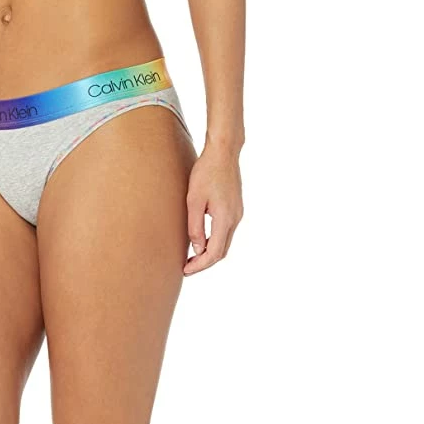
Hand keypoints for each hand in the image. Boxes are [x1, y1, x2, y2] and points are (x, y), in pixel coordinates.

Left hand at [184, 145, 242, 275]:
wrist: (223, 152)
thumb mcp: (193, 200)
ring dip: (209, 253)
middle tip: (186, 268)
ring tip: (192, 258)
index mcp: (225, 219)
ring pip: (224, 243)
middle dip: (204, 263)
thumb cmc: (206, 173)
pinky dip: (214, 242)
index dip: (200, 265)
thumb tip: (197, 249)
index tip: (186, 270)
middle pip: (222, 252)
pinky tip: (201, 242)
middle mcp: (235, 219)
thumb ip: (195, 227)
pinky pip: (225, 233)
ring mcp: (238, 214)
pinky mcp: (236, 209)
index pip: (214, 253)